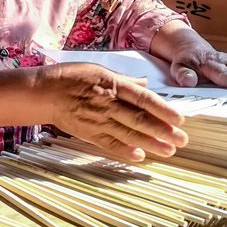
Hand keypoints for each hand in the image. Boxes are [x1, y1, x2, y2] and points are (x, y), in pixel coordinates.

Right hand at [35, 62, 188, 161]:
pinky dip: (124, 151)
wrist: (44, 93)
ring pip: (128, 135)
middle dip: (163, 131)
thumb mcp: (99, 70)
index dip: (162, 110)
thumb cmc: (71, 77)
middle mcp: (107, 104)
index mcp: (112, 85)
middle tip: (182, 139)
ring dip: (150, 144)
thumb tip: (145, 84)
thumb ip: (124, 79)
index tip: (179, 119)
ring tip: (169, 150)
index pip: (143, 99)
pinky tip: (139, 156)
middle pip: (139, 120)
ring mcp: (98, 121)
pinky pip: (109, 144)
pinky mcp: (89, 134)